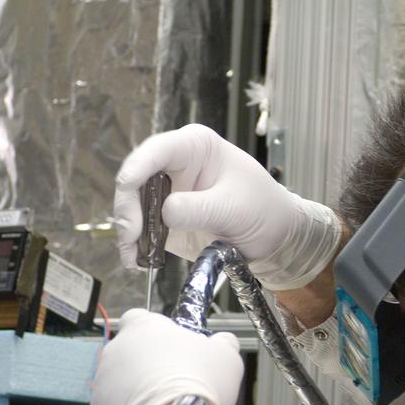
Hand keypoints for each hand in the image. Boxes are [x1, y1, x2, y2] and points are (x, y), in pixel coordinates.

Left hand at [90, 310, 243, 404]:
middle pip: (130, 352)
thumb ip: (222, 343)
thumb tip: (224, 341)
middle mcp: (117, 349)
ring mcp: (104, 381)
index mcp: (144, 327)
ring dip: (137, 390)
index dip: (155, 331)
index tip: (169, 344)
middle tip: (173, 380)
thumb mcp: (226, 356)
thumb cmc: (197, 386)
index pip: (138, 317)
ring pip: (120, 381)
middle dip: (147, 365)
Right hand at [114, 125, 341, 289]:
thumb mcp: (234, 207)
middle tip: (130, 235)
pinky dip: (136, 243)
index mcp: (195, 146)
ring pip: (133, 204)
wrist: (276, 237)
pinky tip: (137, 259)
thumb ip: (198, 208)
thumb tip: (165, 212)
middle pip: (136, 178)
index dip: (135, 172)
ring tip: (132, 255)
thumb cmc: (264, 209)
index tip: (128, 198)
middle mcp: (176, 164)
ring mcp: (169, 191)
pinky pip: (142, 226)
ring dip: (129, 230)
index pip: (155, 151)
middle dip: (128, 208)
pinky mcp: (167, 217)